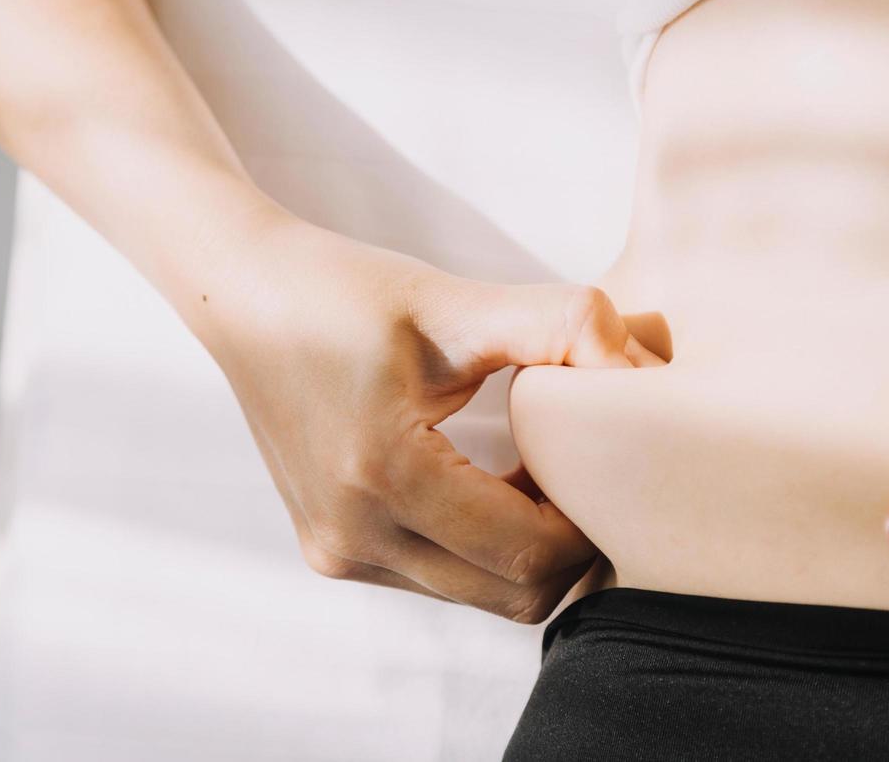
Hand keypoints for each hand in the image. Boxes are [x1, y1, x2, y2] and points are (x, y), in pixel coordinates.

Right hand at [183, 221, 643, 621]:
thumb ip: (563, 326)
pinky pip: (444, 580)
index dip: (593, 523)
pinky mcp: (332, 552)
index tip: (608, 461)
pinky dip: (487, 547)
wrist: (245, 294)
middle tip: (588, 472)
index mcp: (383, 479)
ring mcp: (336, 553)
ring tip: (540, 469)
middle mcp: (351, 535)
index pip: (534, 556)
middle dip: (571, 546)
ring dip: (530, 549)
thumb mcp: (461, 300)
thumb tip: (643, 374)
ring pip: (484, 596)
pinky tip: (497, 481)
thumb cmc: (353, 291)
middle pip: (517, 595)